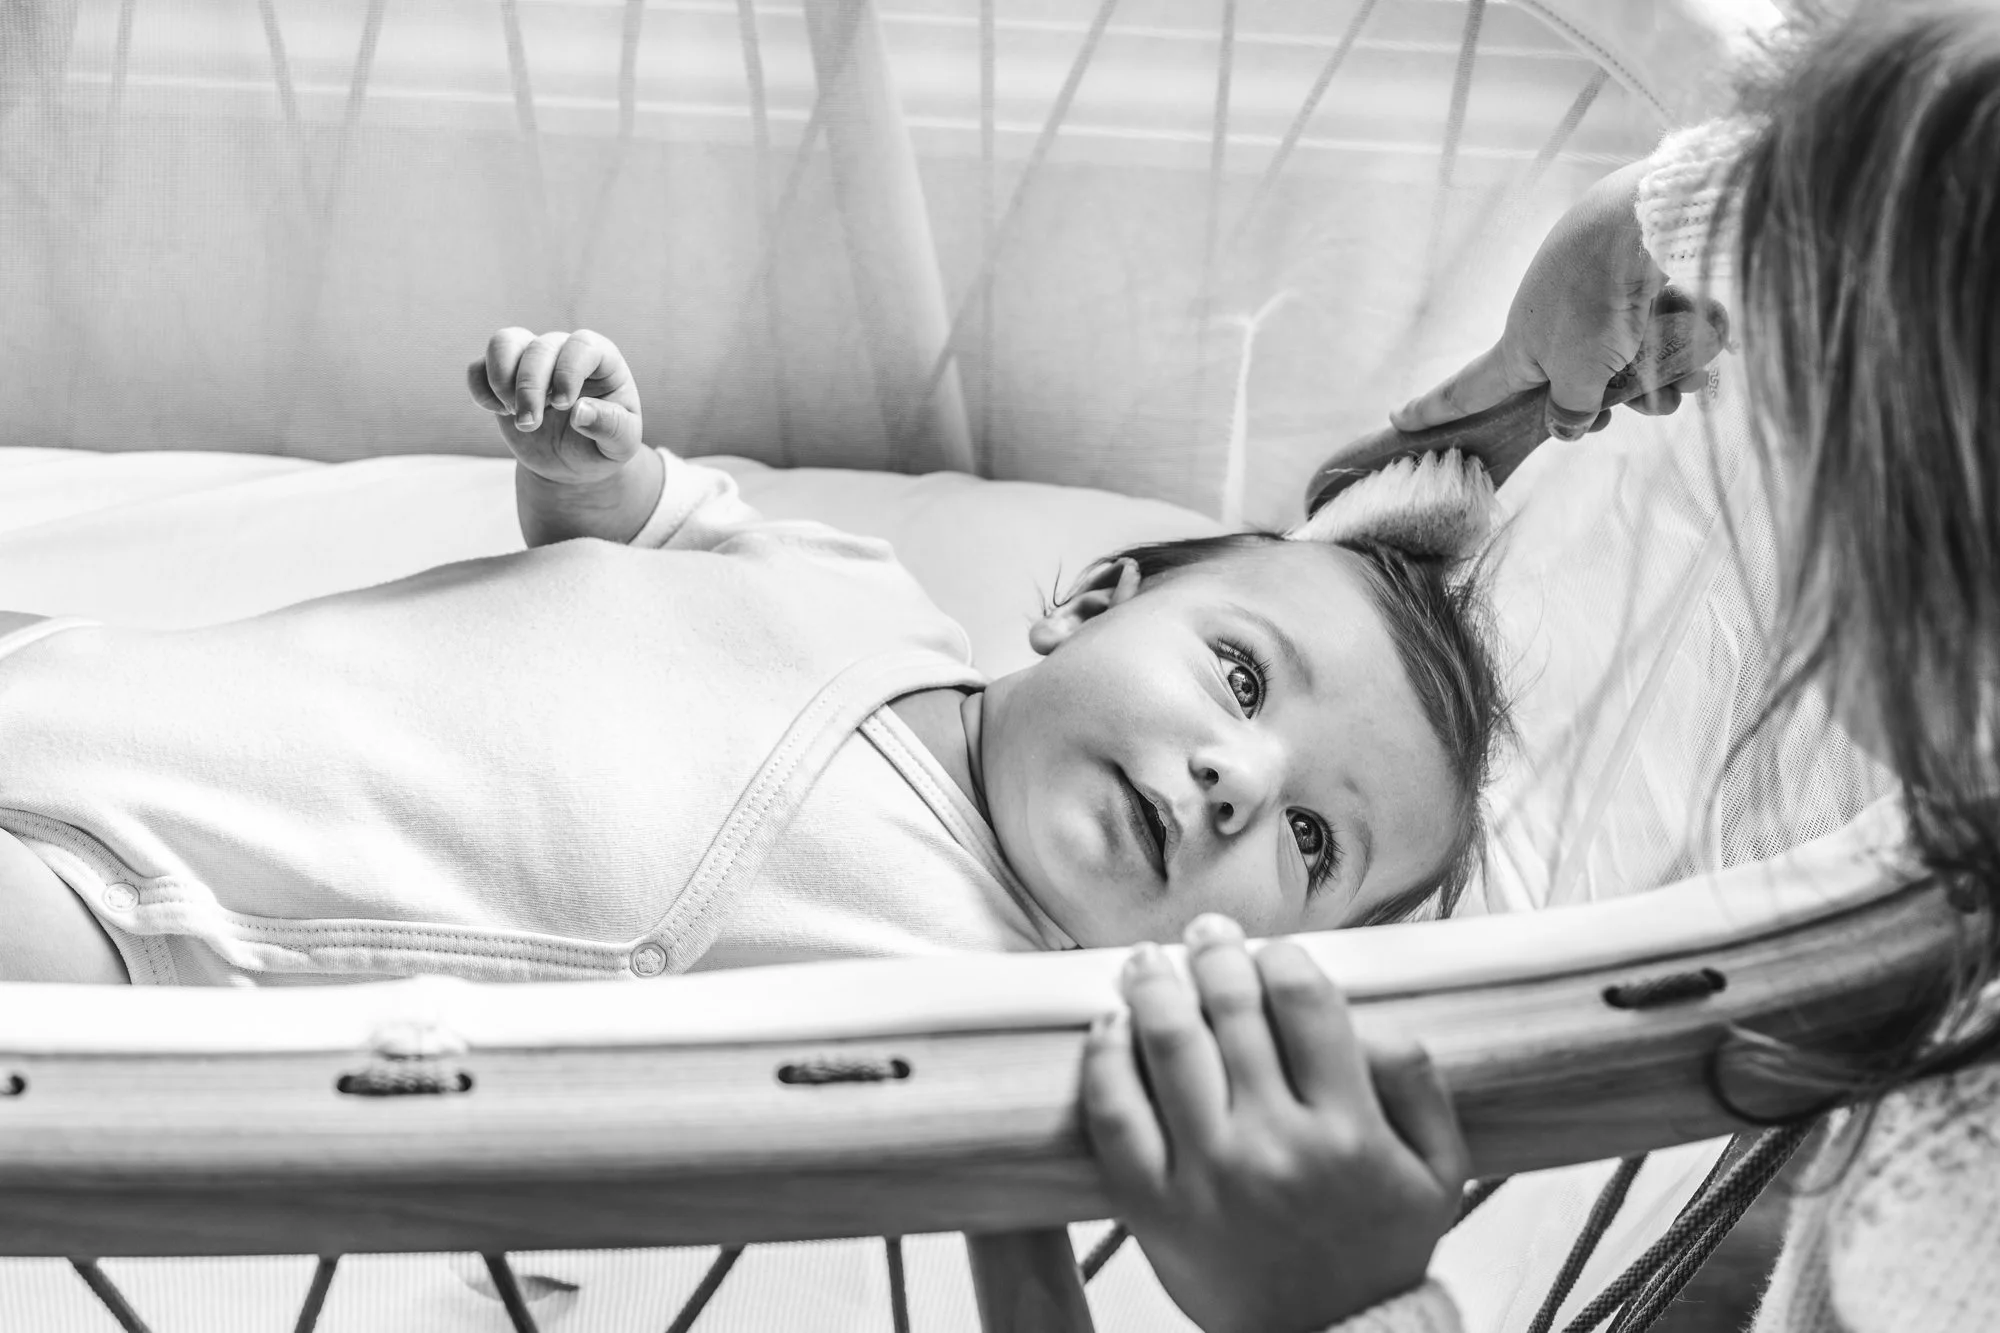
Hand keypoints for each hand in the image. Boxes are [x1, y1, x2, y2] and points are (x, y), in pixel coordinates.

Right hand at [468, 328, 645, 485]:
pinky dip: (480, 389)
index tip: (563, 405)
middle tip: (530, 424)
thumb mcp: (620, 445)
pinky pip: (478, 366)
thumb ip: (611, 427)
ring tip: (511, 412)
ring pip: (503, 342)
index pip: (582, 345)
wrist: (573, 462)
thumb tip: (581, 411)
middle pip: (539, 348)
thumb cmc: (602, 446)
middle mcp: (564, 352)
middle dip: (529, 387)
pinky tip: (498, 412)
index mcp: (602, 361)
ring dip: (500, 378)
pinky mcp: (502, 376)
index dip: (568, 371)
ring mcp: (530, 360)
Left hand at [1082, 915, 1467, 1332]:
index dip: (1284, 957)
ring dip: (1154, 984)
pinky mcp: (1151, 1207)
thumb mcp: (1436, 1172)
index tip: (1273, 950)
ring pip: (1169, 1044)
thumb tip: (1365, 1013)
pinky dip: (1106, 1056)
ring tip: (1149, 963)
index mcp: (1349, 1131)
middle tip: (1205, 935)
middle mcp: (1275, 1145)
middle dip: (1214, 953)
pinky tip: (1112, 1027)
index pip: (1306, 1002)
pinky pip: (1114, 1113)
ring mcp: (1207, 1175)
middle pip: (1231, 1009)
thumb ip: (1415, 1082)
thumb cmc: (1375, 1248)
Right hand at [1393, 159, 1706, 440]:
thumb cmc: (1595, 301)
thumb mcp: (1578, 375)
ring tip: (1686, 362)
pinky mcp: (1634, 280)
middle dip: (1622, 400)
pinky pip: (1659, 332)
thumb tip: (1566, 426)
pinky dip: (1682, 336)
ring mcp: (1594, 303)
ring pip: (1631, 366)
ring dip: (1664, 371)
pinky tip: (1701, 330)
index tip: (1397, 418)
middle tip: (1644, 399)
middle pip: (1579, 388)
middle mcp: (1553, 327)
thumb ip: (1569, 411)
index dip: (1433, 408)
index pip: (1467, 389)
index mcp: (1520, 349)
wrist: (1639, 218)